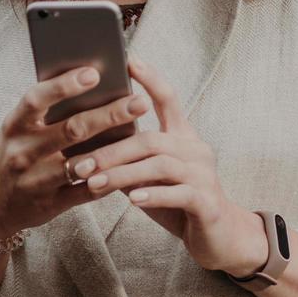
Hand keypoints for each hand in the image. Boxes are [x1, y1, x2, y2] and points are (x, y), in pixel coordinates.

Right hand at [0, 66, 149, 239]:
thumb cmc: (15, 151)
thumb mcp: (19, 127)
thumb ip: (47, 108)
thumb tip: (91, 76)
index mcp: (15, 126)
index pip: (36, 100)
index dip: (63, 85)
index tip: (94, 72)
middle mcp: (22, 153)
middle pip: (71, 131)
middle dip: (108, 115)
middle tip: (139, 101)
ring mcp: (36, 181)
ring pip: (81, 164)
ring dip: (113, 150)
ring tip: (141, 133)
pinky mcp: (50, 205)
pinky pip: (85, 192)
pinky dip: (109, 179)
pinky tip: (131, 166)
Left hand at [74, 55, 268, 275]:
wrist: (219, 236)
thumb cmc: (177, 201)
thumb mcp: (151, 175)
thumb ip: (130, 158)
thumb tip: (85, 143)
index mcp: (183, 136)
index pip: (168, 98)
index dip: (150, 78)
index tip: (128, 60)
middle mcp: (195, 149)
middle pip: (151, 139)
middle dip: (111, 150)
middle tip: (79, 164)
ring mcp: (204, 174)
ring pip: (160, 165)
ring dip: (122, 174)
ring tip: (94, 184)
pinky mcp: (207, 202)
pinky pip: (178, 193)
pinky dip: (153, 195)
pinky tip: (131, 201)